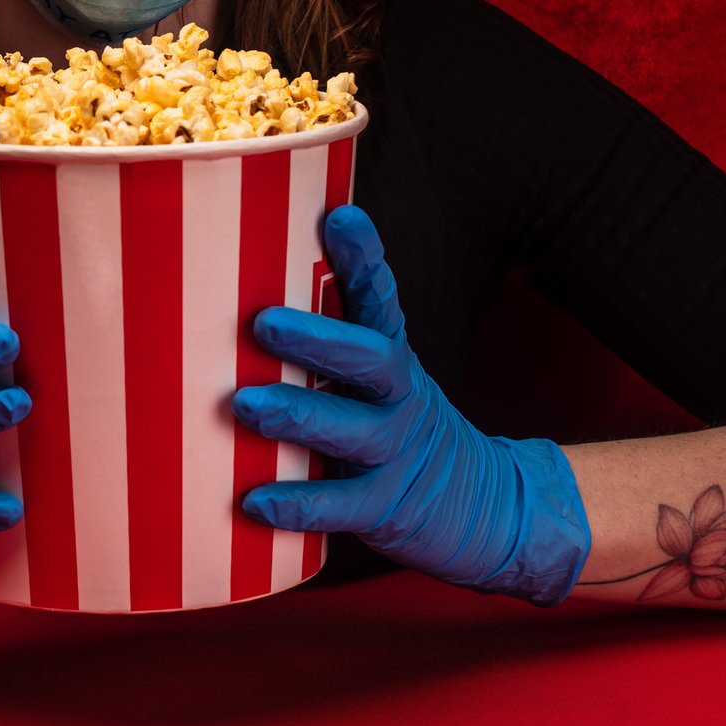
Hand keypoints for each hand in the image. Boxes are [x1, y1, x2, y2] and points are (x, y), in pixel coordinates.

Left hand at [232, 205, 590, 604]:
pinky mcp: (387, 508)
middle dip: (318, 339)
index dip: (364, 259)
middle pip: (371, 359)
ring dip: (299, 415)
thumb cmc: (399, 431)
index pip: (381, 300)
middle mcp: (400, 398)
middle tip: (263, 323)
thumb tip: (241, 297)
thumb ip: (328, 347)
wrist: (485, 508)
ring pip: (354, 431)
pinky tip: (254, 500)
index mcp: (393, 360)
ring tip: (245, 406)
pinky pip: (341, 506)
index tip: (341, 216)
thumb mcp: (380, 382)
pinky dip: (298, 503)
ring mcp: (397, 454)